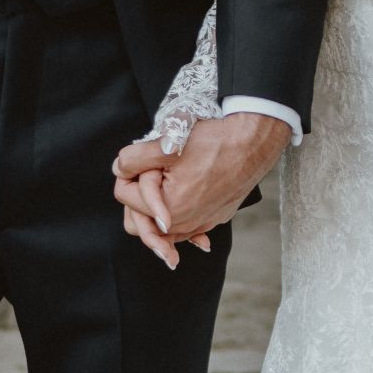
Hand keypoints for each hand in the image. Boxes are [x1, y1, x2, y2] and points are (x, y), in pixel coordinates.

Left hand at [111, 111, 288, 267]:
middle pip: (138, 222)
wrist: (253, 144)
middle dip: (136, 199)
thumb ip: (132, 159)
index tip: (138, 160)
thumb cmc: (214, 143)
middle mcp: (185, 223)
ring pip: (162, 230)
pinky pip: (186, 228)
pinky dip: (178, 219)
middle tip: (145, 173)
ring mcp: (201, 223)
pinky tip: (178, 206)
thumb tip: (119, 169)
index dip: (126, 175)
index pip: (125, 197)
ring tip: (158, 185)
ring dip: (154, 211)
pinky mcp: (213, 219)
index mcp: (170, 208)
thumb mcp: (166, 145)